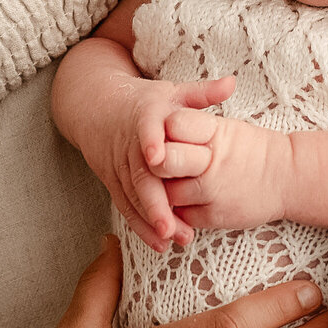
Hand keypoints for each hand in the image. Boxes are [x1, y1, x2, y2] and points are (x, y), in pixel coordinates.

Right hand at [85, 75, 236, 249]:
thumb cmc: (144, 100)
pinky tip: (159, 244)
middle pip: (138, 175)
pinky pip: (125, 206)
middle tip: (170, 227)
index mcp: (144, 117)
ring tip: (172, 240)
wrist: (94, 106)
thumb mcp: (171, 91)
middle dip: (153, 202)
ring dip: (149, 220)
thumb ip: (202, 92)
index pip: (146, 129)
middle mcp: (128, 144)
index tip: (157, 156)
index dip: (151, 142)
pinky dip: (140, 225)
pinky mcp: (112, 182)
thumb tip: (232, 83)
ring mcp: (117, 165)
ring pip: (131, 196)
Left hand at [161, 111, 287, 231]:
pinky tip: (183, 202)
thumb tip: (157, 131)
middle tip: (155, 163)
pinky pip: (180, 215)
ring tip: (170, 184)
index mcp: (216, 132)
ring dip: (164, 190)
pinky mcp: (213, 216)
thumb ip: (194, 129)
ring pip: (167, 192)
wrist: (288, 178)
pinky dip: (176, 211)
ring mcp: (213, 191)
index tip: (161, 134)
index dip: (163, 129)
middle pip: (166, 160)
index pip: (174, 124)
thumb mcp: (228, 128)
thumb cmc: (250, 150)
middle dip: (156, 162)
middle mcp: (213, 161)